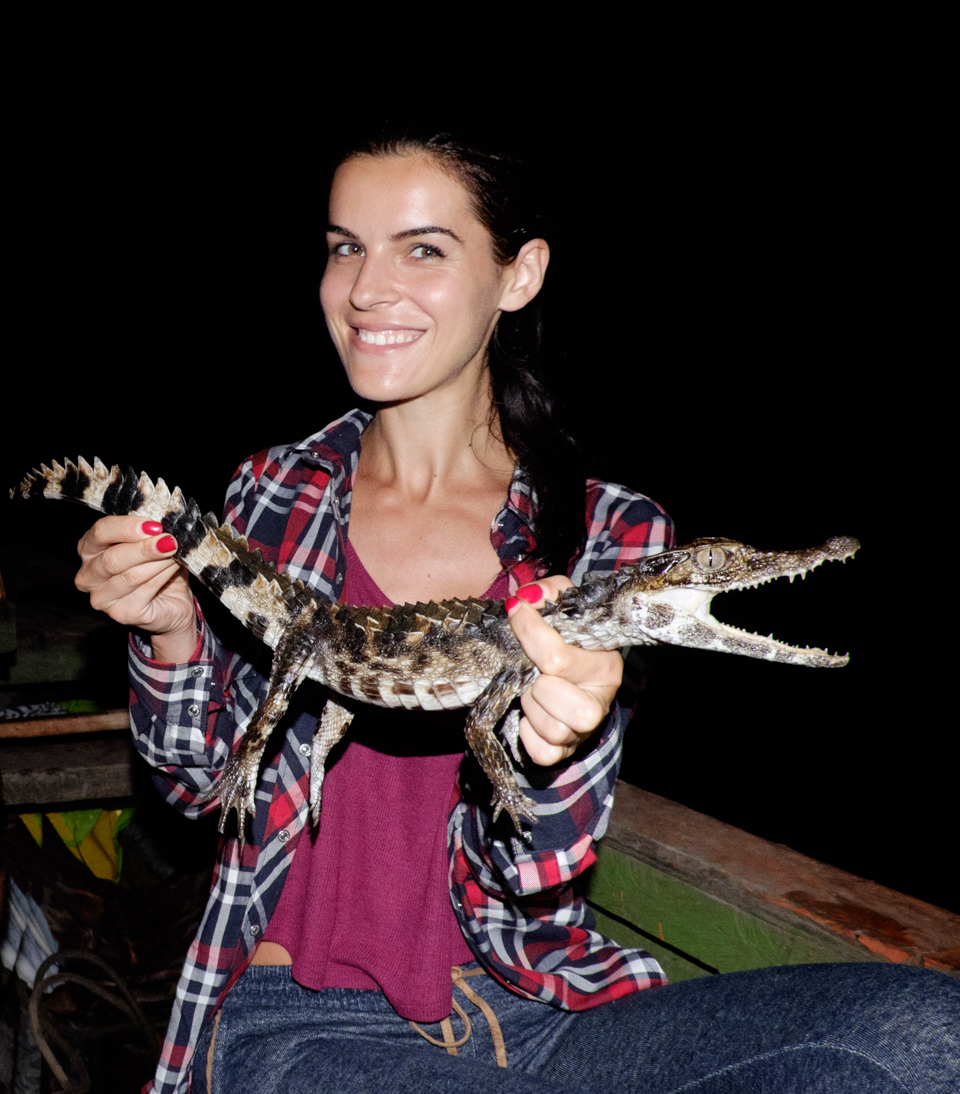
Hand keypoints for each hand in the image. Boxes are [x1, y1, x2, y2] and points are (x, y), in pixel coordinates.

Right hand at [75, 515, 198, 661]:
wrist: (173, 604)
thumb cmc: (159, 569)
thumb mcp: (152, 543)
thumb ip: (150, 532)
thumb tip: (162, 520)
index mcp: (90, 550)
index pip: (101, 532)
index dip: (127, 527)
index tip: (154, 525)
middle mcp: (88, 575)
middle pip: (112, 557)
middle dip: (144, 548)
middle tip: (169, 540)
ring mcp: (101, 598)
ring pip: (130, 575)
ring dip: (157, 562)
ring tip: (175, 552)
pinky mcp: (121, 614)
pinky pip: (144, 590)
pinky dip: (162, 576)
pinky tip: (174, 568)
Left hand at [505, 577, 622, 766]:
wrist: (569, 677)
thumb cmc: (566, 641)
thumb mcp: (564, 607)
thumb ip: (547, 592)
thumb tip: (524, 599)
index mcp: (605, 664)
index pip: (558, 656)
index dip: (529, 632)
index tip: (516, 613)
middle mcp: (600, 700)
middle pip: (557, 697)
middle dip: (536, 683)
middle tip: (534, 672)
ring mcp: (584, 730)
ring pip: (552, 728)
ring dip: (532, 709)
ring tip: (534, 693)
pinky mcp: (565, 752)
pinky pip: (542, 752)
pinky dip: (530, 737)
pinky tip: (532, 717)